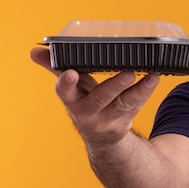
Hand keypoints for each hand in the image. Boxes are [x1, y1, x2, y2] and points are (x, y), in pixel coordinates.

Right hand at [30, 47, 159, 146]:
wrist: (102, 136)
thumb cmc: (85, 102)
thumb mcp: (71, 88)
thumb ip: (55, 68)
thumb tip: (34, 51)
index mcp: (71, 100)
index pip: (65, 92)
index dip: (67, 83)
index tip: (70, 72)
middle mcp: (88, 112)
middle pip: (100, 98)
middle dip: (114, 86)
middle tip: (127, 73)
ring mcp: (109, 118)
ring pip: (124, 104)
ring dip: (138, 90)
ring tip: (150, 76)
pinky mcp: (126, 119)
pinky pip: (137, 105)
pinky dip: (147, 91)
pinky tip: (154, 78)